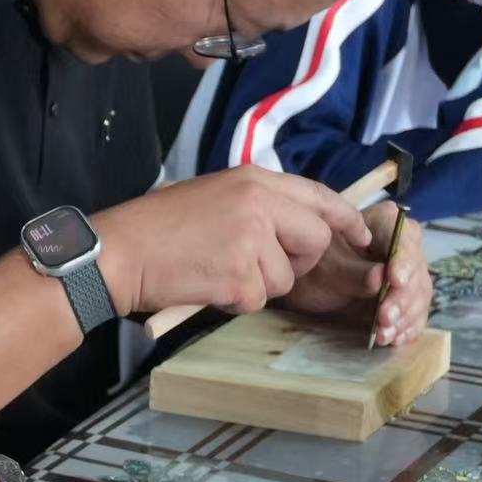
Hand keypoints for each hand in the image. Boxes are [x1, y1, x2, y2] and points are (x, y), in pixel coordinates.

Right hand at [95, 165, 372, 316]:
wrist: (121, 251)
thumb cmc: (158, 228)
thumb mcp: (213, 196)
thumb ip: (256, 205)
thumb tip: (294, 228)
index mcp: (253, 180)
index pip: (318, 195)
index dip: (344, 217)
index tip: (360, 233)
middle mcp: (259, 203)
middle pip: (315, 240)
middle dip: (296, 261)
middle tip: (256, 265)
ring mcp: (252, 237)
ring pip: (286, 277)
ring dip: (257, 286)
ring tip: (216, 271)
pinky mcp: (240, 273)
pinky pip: (258, 299)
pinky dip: (234, 302)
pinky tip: (206, 285)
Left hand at [278, 200, 431, 346]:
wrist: (308, 286)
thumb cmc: (314, 267)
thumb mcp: (326, 268)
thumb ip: (352, 273)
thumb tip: (380, 278)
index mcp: (384, 223)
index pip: (404, 239)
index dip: (404, 260)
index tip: (396, 281)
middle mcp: (403, 245)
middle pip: (416, 270)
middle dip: (402, 298)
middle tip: (385, 318)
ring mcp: (408, 273)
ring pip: (419, 294)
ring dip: (404, 317)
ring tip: (384, 334)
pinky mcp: (406, 298)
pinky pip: (415, 313)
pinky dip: (407, 328)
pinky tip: (395, 339)